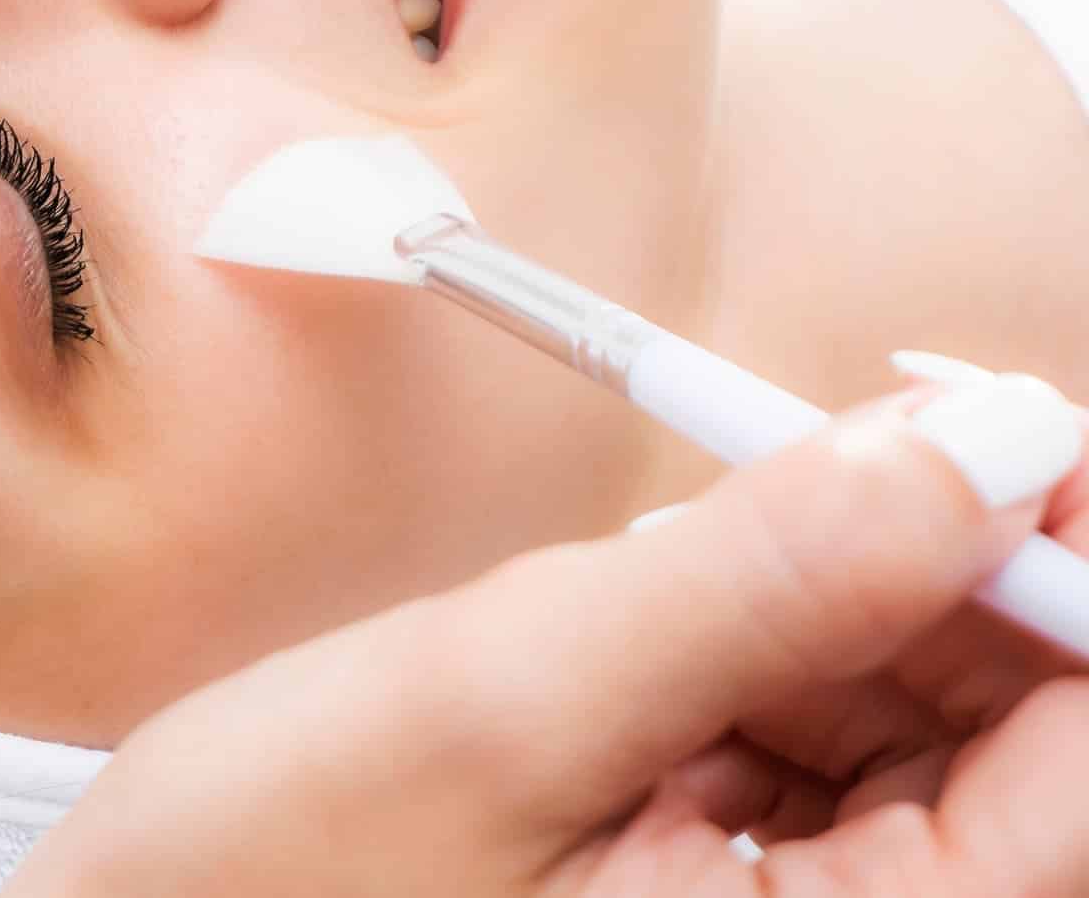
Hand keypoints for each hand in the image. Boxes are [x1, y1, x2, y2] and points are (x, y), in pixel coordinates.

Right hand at [5, 365, 1088, 895]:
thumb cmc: (270, 890)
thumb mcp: (509, 698)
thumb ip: (762, 575)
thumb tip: (987, 441)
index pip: (1084, 780)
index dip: (1070, 577)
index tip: (1009, 426)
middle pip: (1023, 744)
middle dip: (955, 567)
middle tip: (859, 427)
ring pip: (923, 727)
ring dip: (853, 593)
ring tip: (714, 524)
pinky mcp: (714, 877)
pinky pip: (819, 738)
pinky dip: (774, 633)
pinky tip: (680, 592)